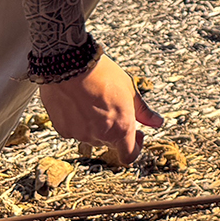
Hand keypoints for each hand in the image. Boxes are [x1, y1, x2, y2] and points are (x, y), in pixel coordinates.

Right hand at [37, 54, 162, 164]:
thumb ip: (143, 112)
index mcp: (121, 128)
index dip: (135, 147)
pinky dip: (78, 121)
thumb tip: (157, 122)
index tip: (137, 133)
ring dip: (95, 126)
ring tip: (93, 100)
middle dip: (114, 130)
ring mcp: (79, 134)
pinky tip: (78, 102)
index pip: (129, 156)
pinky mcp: (62, 128)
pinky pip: (74, 130)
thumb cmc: (103, 74)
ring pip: (91, 136)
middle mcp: (99, 136)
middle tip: (113, 108)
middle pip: (110, 143)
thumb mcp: (130, 90)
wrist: (70, 64)